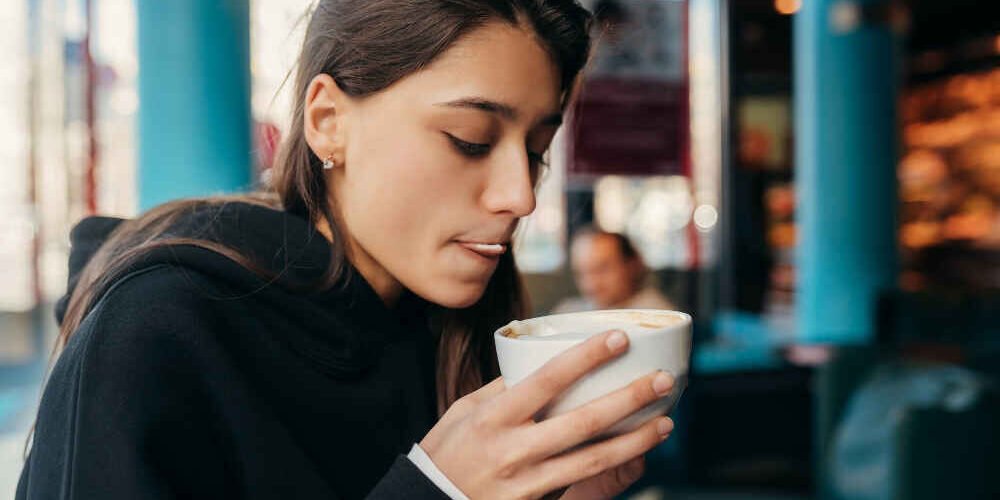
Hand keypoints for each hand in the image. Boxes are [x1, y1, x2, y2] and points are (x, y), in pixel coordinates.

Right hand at [419, 330, 674, 499]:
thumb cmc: (446, 451)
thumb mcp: (464, 410)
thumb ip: (503, 388)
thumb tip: (541, 362)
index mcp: (493, 417)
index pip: (547, 379)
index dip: (586, 357)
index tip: (617, 338)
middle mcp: (513, 449)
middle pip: (583, 421)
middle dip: (629, 399)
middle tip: (662, 379)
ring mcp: (527, 481)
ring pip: (593, 459)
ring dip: (635, 440)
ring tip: (665, 422)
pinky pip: (583, 481)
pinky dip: (615, 466)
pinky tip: (636, 452)